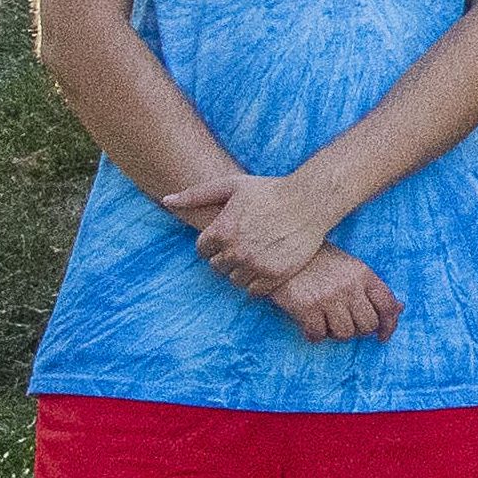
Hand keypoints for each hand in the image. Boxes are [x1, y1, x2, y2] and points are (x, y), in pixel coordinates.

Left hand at [167, 166, 341, 297]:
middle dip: (227, 256)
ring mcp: (256, 265)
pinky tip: (265, 267)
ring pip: (235, 280)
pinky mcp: (275, 275)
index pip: (203, 250)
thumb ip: (196, 195)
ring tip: (256, 255)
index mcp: (221, 231)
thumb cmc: (270, 189)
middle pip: (217, 266)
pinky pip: (254, 291)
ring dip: (242, 270)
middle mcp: (236, 251)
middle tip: (245, 244)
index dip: (215, 242)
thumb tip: (166, 201)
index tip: (231, 234)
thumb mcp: (231, 185)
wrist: (311, 200)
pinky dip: (257, 283)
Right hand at [273, 250, 402, 341]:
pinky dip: (315, 335)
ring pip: (345, 333)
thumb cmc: (320, 262)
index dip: (389, 325)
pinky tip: (310, 325)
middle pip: (367, 325)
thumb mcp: (351, 268)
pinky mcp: (307, 307)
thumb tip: (400, 309)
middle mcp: (350, 287)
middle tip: (345, 324)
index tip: (382, 336)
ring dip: (336, 333)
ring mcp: (329, 297)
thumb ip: (372, 289)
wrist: (284, 252)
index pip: (387, 304)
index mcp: (364, 274)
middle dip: (358, 330)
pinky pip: (319, 335)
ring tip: (326, 322)